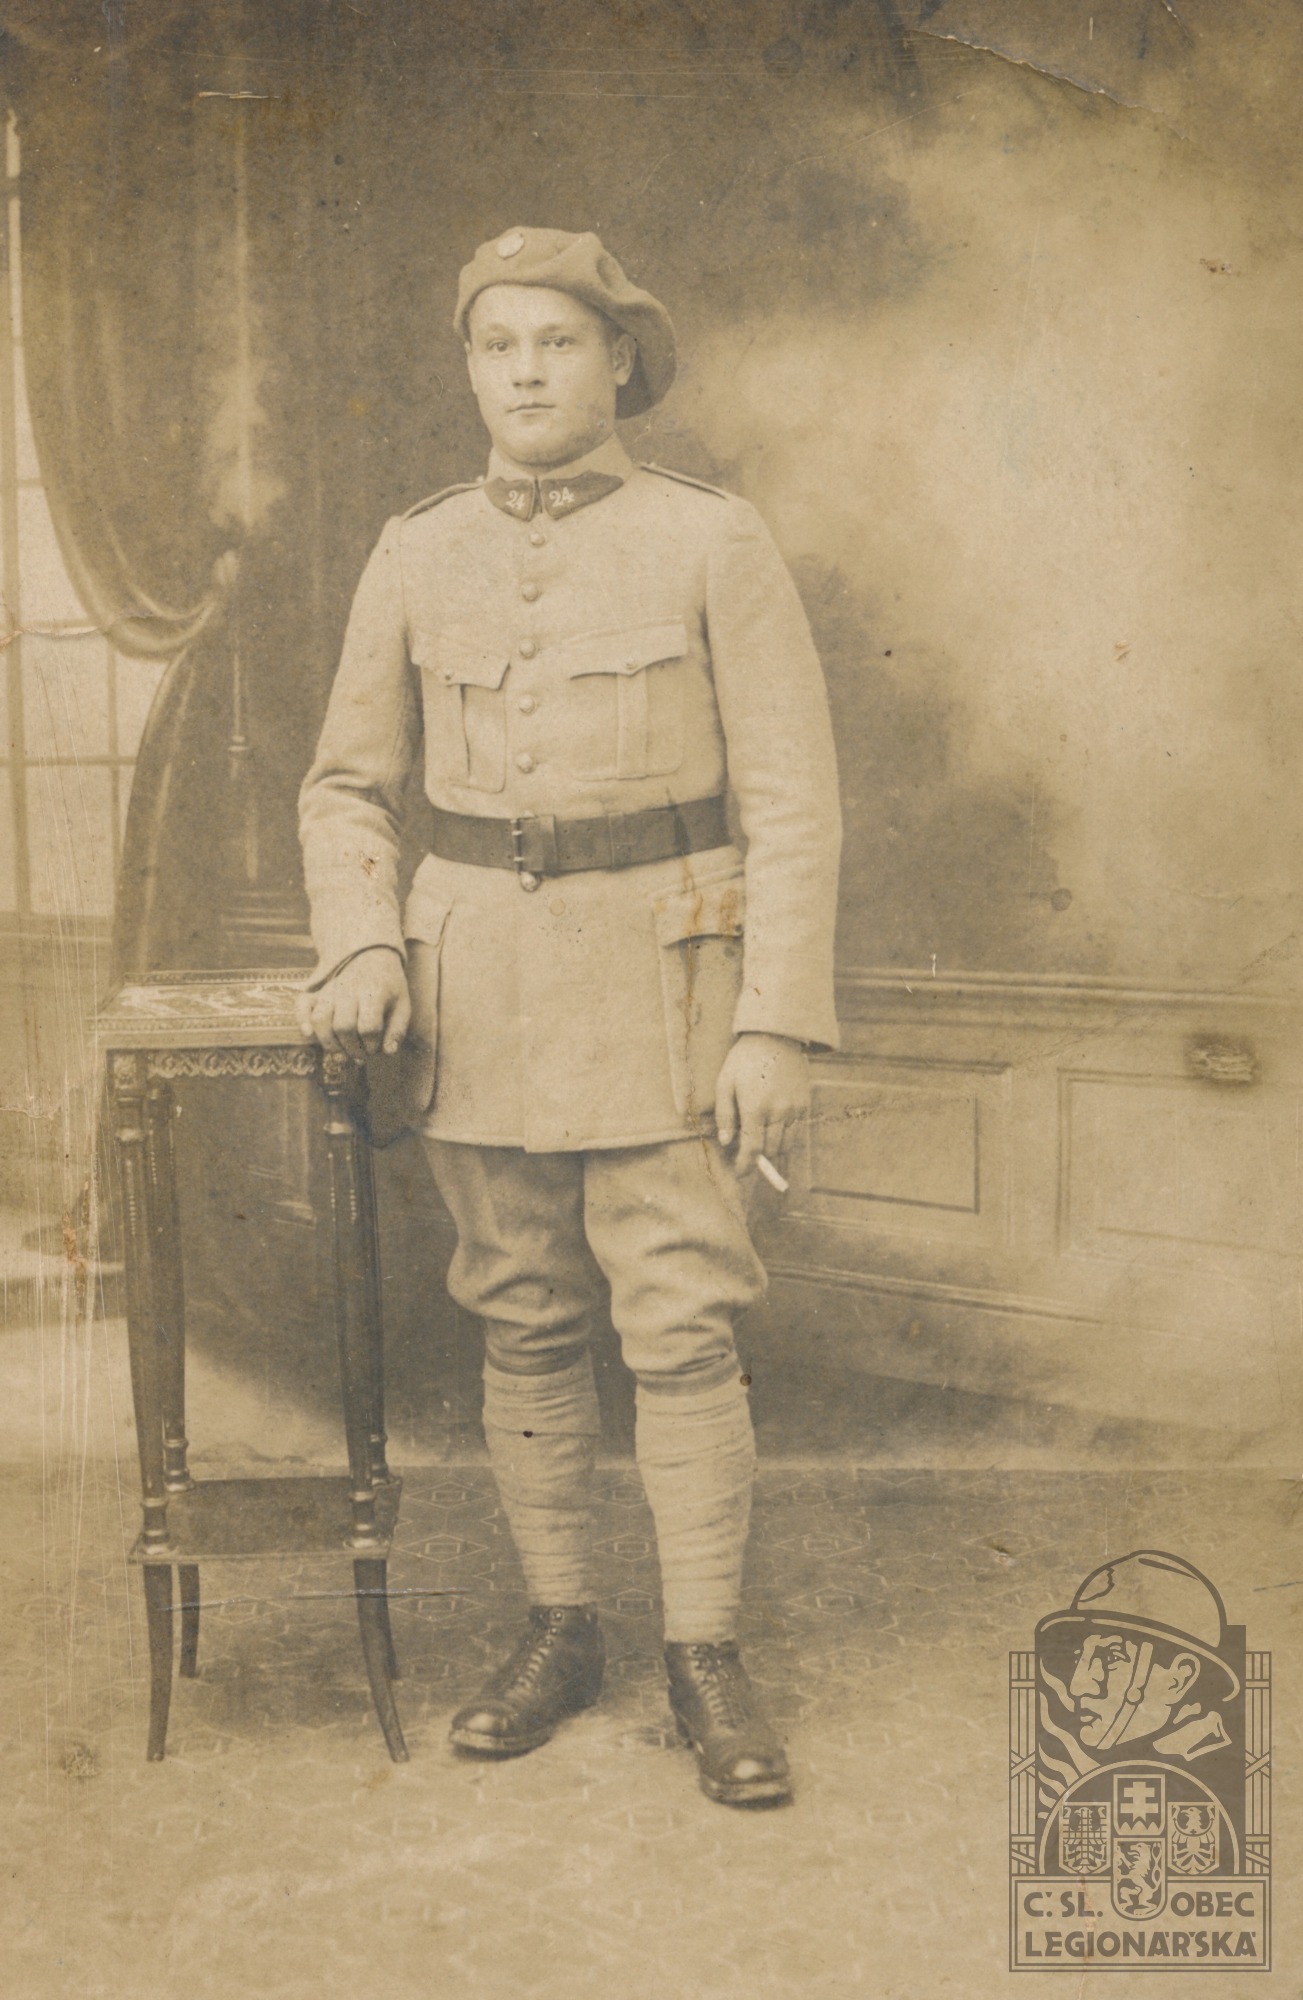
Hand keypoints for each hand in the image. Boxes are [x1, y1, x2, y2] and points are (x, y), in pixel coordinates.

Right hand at [296, 948, 410, 1060]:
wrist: (372, 957)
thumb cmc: (388, 987)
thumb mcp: (402, 1004)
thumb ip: (397, 1029)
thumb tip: (388, 1052)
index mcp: (374, 992)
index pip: (368, 1026)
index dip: (372, 1045)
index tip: (376, 1049)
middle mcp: (349, 989)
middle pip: (343, 1026)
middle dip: (351, 1048)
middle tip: (359, 1055)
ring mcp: (330, 989)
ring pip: (321, 1019)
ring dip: (329, 1042)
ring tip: (340, 1052)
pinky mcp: (317, 991)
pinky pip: (302, 1004)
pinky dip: (301, 1019)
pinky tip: (307, 1034)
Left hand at [714, 1032, 808, 1176]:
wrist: (775, 1036)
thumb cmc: (744, 1060)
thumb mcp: (725, 1083)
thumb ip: (724, 1115)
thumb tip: (726, 1142)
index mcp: (755, 1108)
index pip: (752, 1150)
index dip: (745, 1166)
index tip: (740, 1173)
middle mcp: (778, 1111)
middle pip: (770, 1151)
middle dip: (758, 1158)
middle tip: (747, 1153)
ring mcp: (794, 1109)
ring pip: (786, 1145)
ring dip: (772, 1148)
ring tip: (761, 1140)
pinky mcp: (805, 1104)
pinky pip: (797, 1131)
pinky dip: (785, 1136)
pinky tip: (774, 1126)